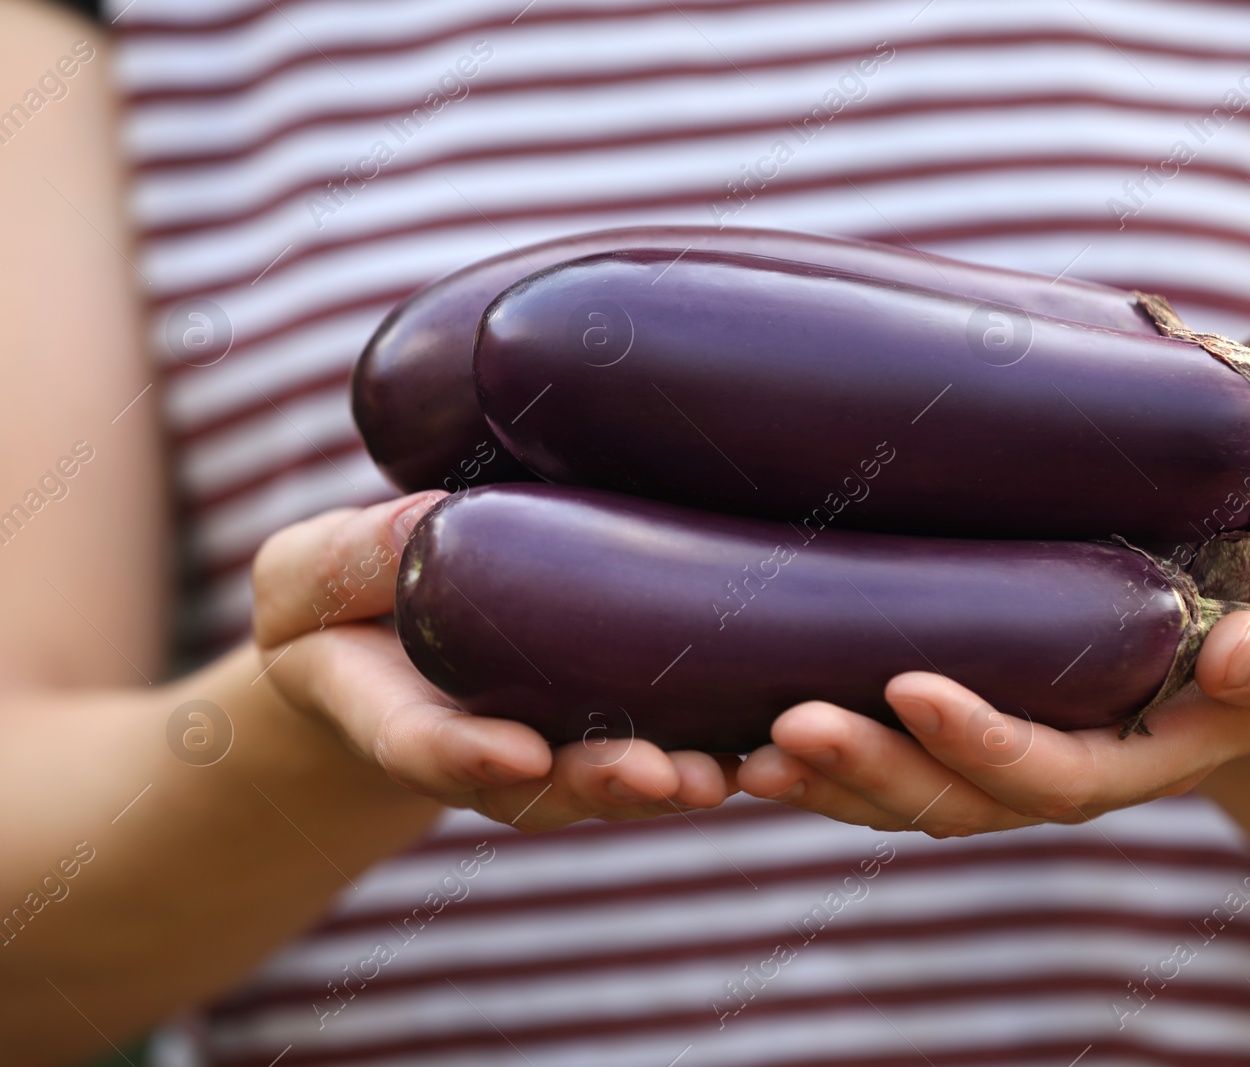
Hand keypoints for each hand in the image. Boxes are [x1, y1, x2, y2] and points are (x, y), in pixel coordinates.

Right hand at [252, 493, 734, 830]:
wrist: (389, 637)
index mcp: (399, 720)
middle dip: (601, 784)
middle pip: (545, 787)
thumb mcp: (308, 577)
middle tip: (653, 774)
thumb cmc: (340, 603)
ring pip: (613, 781)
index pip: (426, 749)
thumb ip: (345, 564)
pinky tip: (767, 742)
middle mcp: (486, 751)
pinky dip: (714, 751)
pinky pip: (664, 746)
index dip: (469, 757)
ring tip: (720, 773)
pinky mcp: (613, 719)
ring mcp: (551, 744)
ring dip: (670, 782)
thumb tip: (431, 516)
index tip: (515, 753)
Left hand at [739, 535, 1249, 835]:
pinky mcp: (967, 717)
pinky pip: (888, 757)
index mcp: (1142, 755)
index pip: (1053, 772)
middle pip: (953, 800)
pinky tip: (744, 736)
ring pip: (903, 792)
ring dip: (824, 779)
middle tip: (785, 731)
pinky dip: (821, 760)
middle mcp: (1061, 768)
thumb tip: (1243, 661)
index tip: (911, 686)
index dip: (984, 742)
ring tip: (741, 752)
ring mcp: (1006, 751)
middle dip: (870, 773)